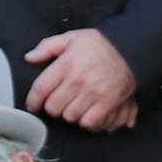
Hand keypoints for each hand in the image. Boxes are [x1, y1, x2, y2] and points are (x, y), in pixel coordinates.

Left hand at [21, 28, 138, 129]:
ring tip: (74, 106)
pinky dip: (87, 122)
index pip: (40, 89)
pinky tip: (87, 113)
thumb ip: (48, 47)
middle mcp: (78, 80)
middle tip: (58, 102)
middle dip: (52, 107)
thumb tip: (29, 58)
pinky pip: (89, 123)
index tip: (33, 105)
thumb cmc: (100, 45)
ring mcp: (93, 93)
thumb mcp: (73, 38)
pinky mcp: (107, 104)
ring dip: (69, 114)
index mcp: (66, 64)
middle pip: (53, 107)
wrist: (132, 50)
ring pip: (69, 117)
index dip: (33, 101)